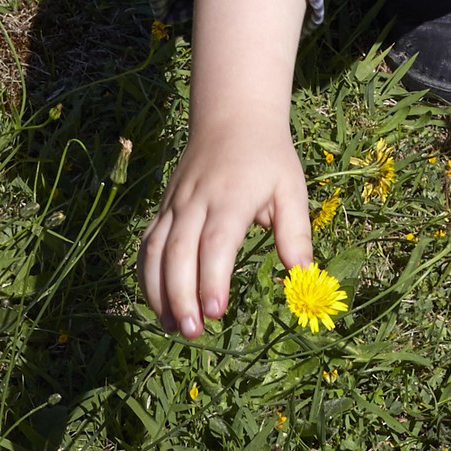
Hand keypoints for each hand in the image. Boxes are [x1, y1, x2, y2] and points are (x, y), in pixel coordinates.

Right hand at [137, 122, 312, 337]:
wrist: (232, 117)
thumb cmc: (268, 158)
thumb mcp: (292, 188)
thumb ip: (296, 233)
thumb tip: (304, 276)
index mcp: (231, 197)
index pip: (215, 242)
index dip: (212, 278)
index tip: (216, 312)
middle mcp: (196, 201)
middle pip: (179, 252)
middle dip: (181, 295)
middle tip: (194, 333)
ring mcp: (175, 204)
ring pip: (155, 250)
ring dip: (158, 291)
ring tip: (172, 328)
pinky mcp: (164, 208)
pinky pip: (148, 243)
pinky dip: (146, 275)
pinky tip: (157, 304)